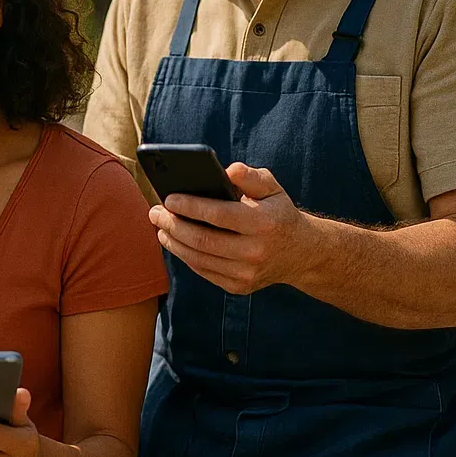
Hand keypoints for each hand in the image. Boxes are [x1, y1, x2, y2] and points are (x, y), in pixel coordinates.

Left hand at [149, 163, 321, 295]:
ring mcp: (247, 273)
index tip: (168, 198)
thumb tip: (228, 170)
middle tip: (155, 212)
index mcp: (264, 224)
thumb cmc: (278, 213)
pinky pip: (203, 271)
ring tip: (160, 226)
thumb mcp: (272, 189)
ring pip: (198, 258)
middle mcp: (256, 252)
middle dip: (172, 224)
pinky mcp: (239, 287)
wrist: (301, 254)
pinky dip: (185, 255)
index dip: (190, 206)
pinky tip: (174, 241)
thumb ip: (250, 176)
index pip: (219, 215)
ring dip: (173, 241)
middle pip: (203, 240)